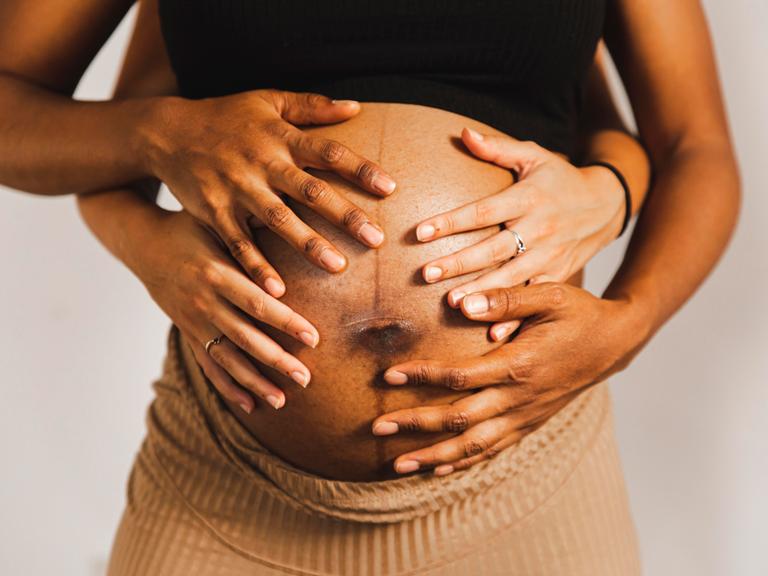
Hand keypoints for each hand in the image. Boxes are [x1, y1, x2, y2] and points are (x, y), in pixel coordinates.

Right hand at [135, 209, 318, 412]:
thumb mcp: (217, 224)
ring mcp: (194, 323)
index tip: (314, 337)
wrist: (145, 245)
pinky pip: (208, 366)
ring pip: (228, 359)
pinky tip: (250, 404)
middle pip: (245, 338)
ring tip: (282, 400)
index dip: (285, 322)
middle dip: (277, 361)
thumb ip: (249, 237)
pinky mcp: (189, 334)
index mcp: (216, 274)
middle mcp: (204, 303)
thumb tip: (293, 227)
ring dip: (255, 382)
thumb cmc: (192, 228)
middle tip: (306, 378)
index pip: (257, 303)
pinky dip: (228, 387)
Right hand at [143, 90, 395, 295]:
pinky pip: (239, 243)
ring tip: (339, 267)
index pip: (328, 151)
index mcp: (280, 136)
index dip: (360, 168)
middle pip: (309, 190)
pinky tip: (278, 291)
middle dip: (344, 215)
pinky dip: (257, 266)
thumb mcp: (268, 101)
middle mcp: (262, 163)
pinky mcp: (214, 212)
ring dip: (309, 245)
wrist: (168, 133)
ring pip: (278, 220)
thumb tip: (356, 106)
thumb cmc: (227, 117)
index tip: (390, 188)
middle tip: (376, 239)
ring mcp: (237, 189)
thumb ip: (312, 106)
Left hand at [372, 283, 647, 474]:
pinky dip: (464, 463)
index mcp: (519, 365)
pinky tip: (440, 469)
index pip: (460, 378)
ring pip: (474, 446)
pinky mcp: (530, 423)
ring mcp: (525, 415)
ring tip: (397, 464)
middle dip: (417, 425)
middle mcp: (519, 398)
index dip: (422, 377)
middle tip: (378, 428)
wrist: (615, 343)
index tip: (390, 375)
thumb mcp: (550, 295)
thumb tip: (462, 303)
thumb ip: (506, 299)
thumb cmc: (580, 314)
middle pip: (459, 420)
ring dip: (434, 457)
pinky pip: (494, 450)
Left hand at [414, 128, 624, 339]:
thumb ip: (498, 148)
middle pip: (494, 248)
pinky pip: (534, 298)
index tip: (420, 233)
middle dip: (460, 263)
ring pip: (513, 277)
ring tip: (453, 305)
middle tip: (427, 275)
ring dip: (483, 293)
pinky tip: (493, 333)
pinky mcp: (559, 275)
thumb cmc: (560, 179)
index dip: (451, 222)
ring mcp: (551, 255)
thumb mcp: (534, 156)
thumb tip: (463, 134)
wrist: (606, 204)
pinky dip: (516, 316)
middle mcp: (540, 228)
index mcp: (528, 198)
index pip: (483, 210)